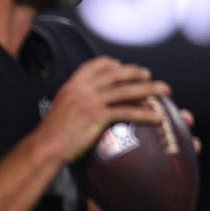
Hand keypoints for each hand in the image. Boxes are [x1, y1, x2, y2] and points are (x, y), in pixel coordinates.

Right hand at [44, 57, 169, 162]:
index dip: (112, 64)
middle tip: (149, 76)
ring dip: (150, 89)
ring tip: (165, 91)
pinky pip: (127, 111)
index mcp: (73, 85)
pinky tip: (156, 117)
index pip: (95, 65)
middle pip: (116, 73)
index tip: (122, 67)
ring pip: (126, 90)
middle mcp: (83, 89)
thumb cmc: (51, 134)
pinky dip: (144, 113)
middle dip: (136, 72)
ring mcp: (91, 102)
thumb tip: (88, 102)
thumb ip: (74, 100)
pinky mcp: (97, 117)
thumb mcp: (60, 108)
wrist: (45, 147)